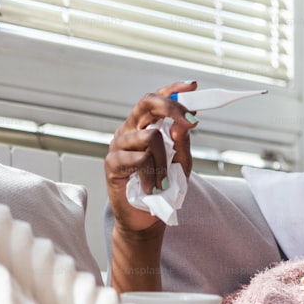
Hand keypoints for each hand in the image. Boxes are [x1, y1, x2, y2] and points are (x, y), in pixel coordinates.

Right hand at [105, 81, 199, 235]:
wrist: (147, 218)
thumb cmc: (163, 187)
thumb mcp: (181, 162)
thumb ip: (182, 141)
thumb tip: (184, 122)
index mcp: (146, 126)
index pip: (157, 100)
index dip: (173, 89)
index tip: (192, 86)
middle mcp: (130, 130)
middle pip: (147, 103)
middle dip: (173, 108)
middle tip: (192, 123)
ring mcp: (119, 145)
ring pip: (151, 137)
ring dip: (164, 160)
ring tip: (164, 180)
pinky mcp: (111, 163)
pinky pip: (139, 159)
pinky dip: (153, 175)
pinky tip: (152, 187)